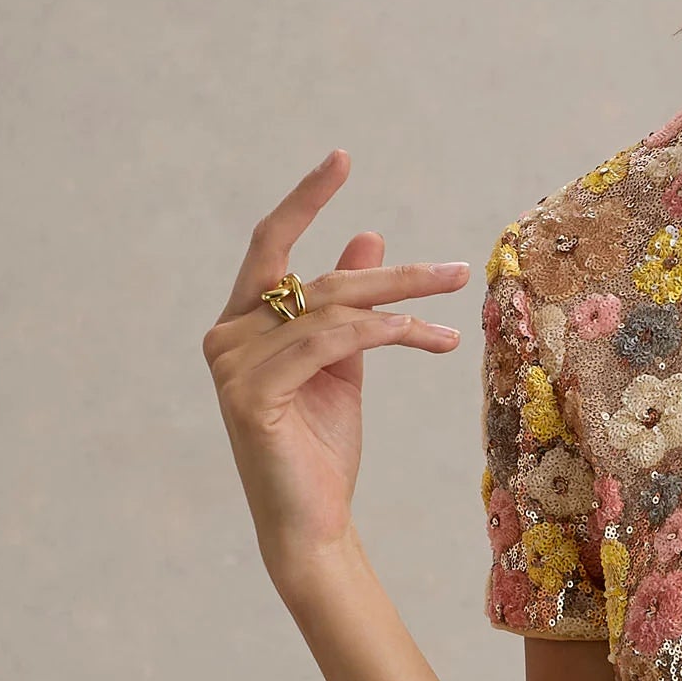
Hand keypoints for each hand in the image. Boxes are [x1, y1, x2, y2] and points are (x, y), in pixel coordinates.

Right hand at [203, 150, 468, 600]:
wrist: (312, 522)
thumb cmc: (323, 447)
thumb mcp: (345, 362)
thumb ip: (350, 303)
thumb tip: (368, 235)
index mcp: (243, 323)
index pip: (272, 245)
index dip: (306, 198)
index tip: (342, 158)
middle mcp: (227, 336)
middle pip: (319, 281)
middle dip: (393, 275)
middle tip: (454, 270)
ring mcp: (232, 365)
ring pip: (331, 310)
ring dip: (401, 308)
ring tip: (451, 316)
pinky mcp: (250, 394)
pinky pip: (328, 343)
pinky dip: (380, 334)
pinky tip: (423, 338)